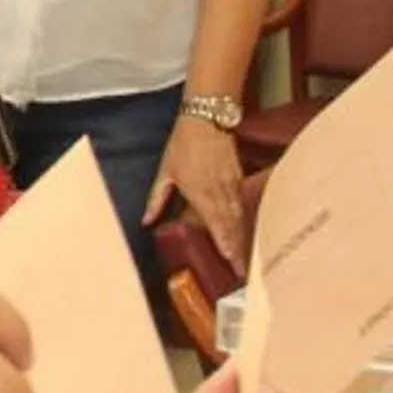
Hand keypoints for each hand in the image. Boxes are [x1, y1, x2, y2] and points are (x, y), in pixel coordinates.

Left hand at [144, 117, 249, 276]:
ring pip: (240, 216)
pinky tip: (245, 231)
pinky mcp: (239, 177)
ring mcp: (232, 185)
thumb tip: (145, 221)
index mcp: (201, 194)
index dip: (225, 246)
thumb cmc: (182, 146)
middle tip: (244, 272)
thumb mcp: (165, 172)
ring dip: (243, 238)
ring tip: (246, 258)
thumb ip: (156, 199)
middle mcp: (220, 193)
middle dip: (239, 250)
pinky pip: (243, 204)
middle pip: (233, 226)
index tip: (232, 264)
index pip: (217, 226)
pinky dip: (245, 220)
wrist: (206, 120)